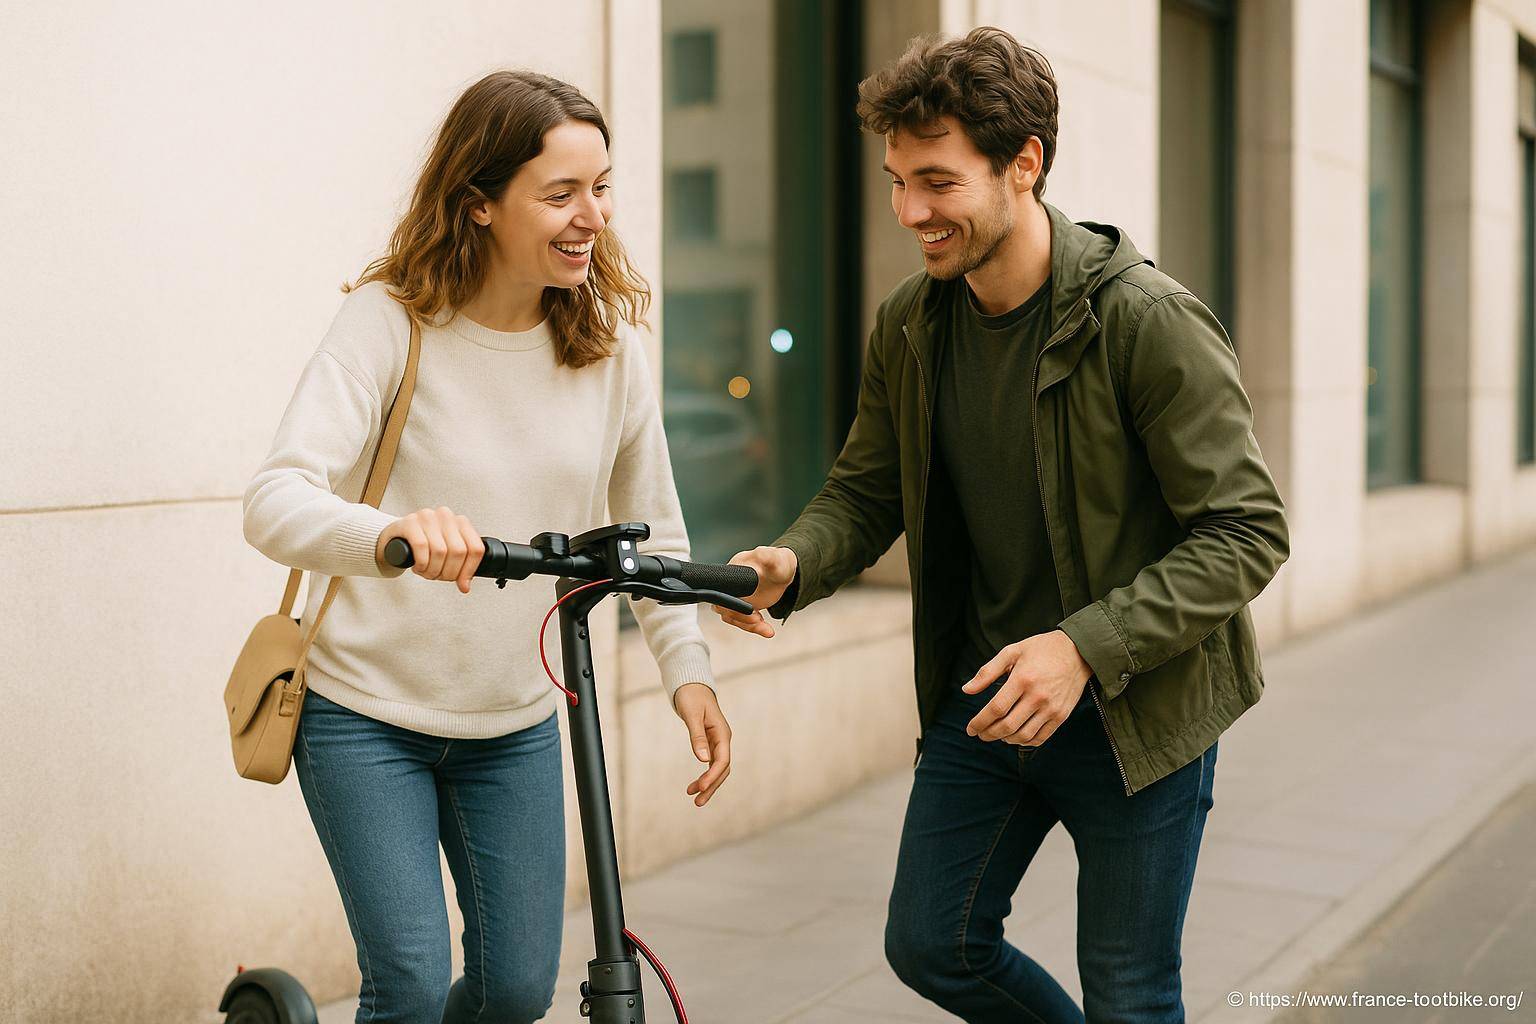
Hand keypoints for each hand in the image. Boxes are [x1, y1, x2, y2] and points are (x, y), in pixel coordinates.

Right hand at [375, 506, 484, 593]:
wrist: (393, 540)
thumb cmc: (422, 546)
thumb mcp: (446, 554)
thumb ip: (459, 566)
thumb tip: (465, 586)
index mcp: (460, 522)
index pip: (475, 548)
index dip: (469, 570)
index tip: (462, 582)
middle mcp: (446, 516)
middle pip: (458, 551)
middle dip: (448, 572)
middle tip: (438, 577)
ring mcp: (427, 517)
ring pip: (440, 551)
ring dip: (433, 570)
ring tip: (426, 572)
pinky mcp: (409, 522)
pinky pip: (421, 546)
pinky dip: (421, 563)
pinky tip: (418, 566)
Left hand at [673, 683, 731, 805]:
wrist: (691, 685)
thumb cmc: (691, 697)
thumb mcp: (692, 715)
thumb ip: (697, 737)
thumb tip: (702, 759)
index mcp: (722, 733)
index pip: (722, 760)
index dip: (712, 776)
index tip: (699, 787)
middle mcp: (723, 739)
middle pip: (722, 769)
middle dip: (711, 786)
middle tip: (697, 802)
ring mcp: (718, 742)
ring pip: (717, 769)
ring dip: (708, 784)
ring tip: (694, 798)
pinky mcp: (710, 743)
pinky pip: (711, 764)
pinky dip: (704, 775)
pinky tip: (695, 785)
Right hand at [710, 546, 796, 637]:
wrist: (784, 573)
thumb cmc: (777, 562)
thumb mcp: (775, 558)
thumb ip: (768, 556)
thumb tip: (762, 553)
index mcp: (733, 571)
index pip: (721, 590)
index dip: (729, 602)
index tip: (746, 608)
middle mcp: (731, 586)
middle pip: (723, 607)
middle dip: (739, 616)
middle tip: (757, 619)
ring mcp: (737, 598)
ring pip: (734, 618)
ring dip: (749, 625)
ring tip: (766, 629)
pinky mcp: (745, 609)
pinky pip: (745, 622)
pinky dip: (756, 629)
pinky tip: (768, 631)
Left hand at [961, 630, 1091, 745]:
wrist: (1077, 652)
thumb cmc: (1041, 649)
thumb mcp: (1012, 652)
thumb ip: (987, 672)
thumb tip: (967, 690)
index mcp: (1022, 679)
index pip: (996, 708)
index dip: (980, 722)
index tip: (970, 729)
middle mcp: (1038, 696)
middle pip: (1007, 725)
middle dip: (989, 734)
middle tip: (980, 734)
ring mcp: (1051, 708)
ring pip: (1023, 735)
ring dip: (1005, 739)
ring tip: (996, 734)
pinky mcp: (1061, 716)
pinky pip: (1041, 737)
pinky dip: (1025, 741)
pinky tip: (1015, 736)